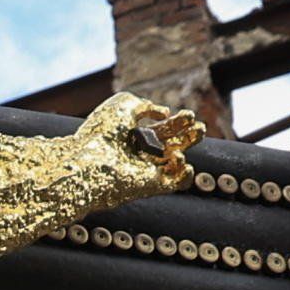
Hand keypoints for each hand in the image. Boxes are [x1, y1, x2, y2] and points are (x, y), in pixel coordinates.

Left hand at [82, 91, 203, 190]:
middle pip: (170, 143)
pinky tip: (180, 157)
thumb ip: (145, 104)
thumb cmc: (101, 132)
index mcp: (130, 137)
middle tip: (197, 123)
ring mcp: (146, 170)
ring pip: (176, 160)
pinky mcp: (151, 186)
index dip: (176, 121)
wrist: (90, 161)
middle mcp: (139, 154)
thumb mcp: (122, 105)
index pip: (159, 129)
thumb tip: (164, 112)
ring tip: (198, 130)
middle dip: (186, 132)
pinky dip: (185, 172)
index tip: (186, 113)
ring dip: (189, 144)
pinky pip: (177, 182)